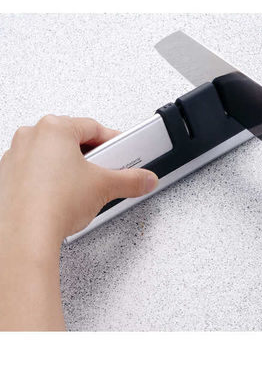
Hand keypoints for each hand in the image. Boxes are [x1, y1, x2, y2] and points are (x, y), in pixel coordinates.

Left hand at [0, 115, 157, 246]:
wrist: (25, 236)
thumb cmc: (51, 204)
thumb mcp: (105, 187)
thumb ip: (131, 180)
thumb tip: (144, 179)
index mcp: (53, 128)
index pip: (94, 127)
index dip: (115, 140)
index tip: (124, 151)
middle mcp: (30, 137)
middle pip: (73, 140)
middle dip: (94, 156)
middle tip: (108, 170)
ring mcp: (16, 157)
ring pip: (54, 155)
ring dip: (73, 168)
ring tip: (88, 187)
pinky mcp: (9, 179)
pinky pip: (38, 171)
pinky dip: (54, 180)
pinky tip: (67, 197)